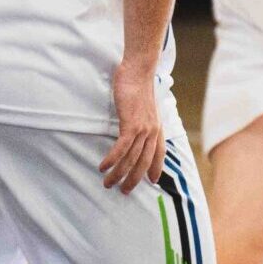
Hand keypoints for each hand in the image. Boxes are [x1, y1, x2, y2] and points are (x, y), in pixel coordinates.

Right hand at [100, 59, 164, 194]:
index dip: (156, 168)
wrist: (139, 71)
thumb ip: (145, 118)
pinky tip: (103, 167)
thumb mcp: (146, 105)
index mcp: (157, 128)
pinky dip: (112, 159)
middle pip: (143, 163)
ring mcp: (142, 129)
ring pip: (131, 159)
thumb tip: (139, 124)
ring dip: (119, 174)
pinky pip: (122, 148)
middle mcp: (152, 132)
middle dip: (134, 180)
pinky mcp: (131, 124)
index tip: (152, 181)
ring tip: (108, 183)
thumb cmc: (139, 85)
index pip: (159, 153)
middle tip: (124, 191)